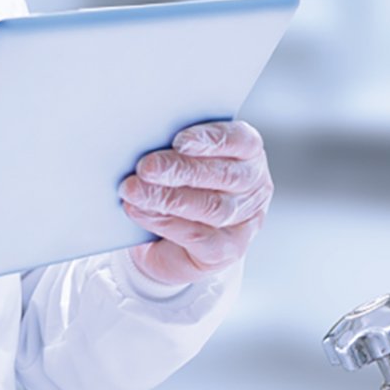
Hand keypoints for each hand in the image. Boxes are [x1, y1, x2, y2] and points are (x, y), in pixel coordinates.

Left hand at [119, 120, 271, 284]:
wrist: (169, 241)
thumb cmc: (178, 189)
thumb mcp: (179, 160)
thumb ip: (173, 149)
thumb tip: (146, 142)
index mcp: (248, 153)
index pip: (240, 140)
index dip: (211, 139)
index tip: (180, 140)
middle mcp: (254, 185)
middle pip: (224, 174)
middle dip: (181, 170)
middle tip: (146, 167)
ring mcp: (245, 221)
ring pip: (211, 206)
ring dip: (168, 197)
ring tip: (135, 191)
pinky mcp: (229, 250)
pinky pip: (198, 235)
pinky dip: (164, 222)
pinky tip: (140, 212)